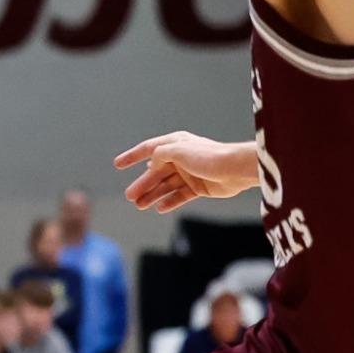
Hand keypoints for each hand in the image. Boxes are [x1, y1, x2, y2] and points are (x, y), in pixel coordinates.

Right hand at [115, 131, 258, 212]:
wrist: (236, 169)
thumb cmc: (209, 156)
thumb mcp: (179, 150)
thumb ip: (161, 154)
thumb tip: (152, 162)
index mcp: (175, 144)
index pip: (148, 149)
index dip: (132, 156)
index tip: (117, 165)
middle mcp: (181, 158)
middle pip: (156, 172)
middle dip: (142, 184)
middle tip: (130, 196)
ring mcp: (189, 173)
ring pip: (166, 185)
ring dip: (152, 194)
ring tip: (140, 205)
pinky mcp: (198, 187)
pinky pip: (179, 195)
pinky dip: (169, 201)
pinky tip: (159, 208)